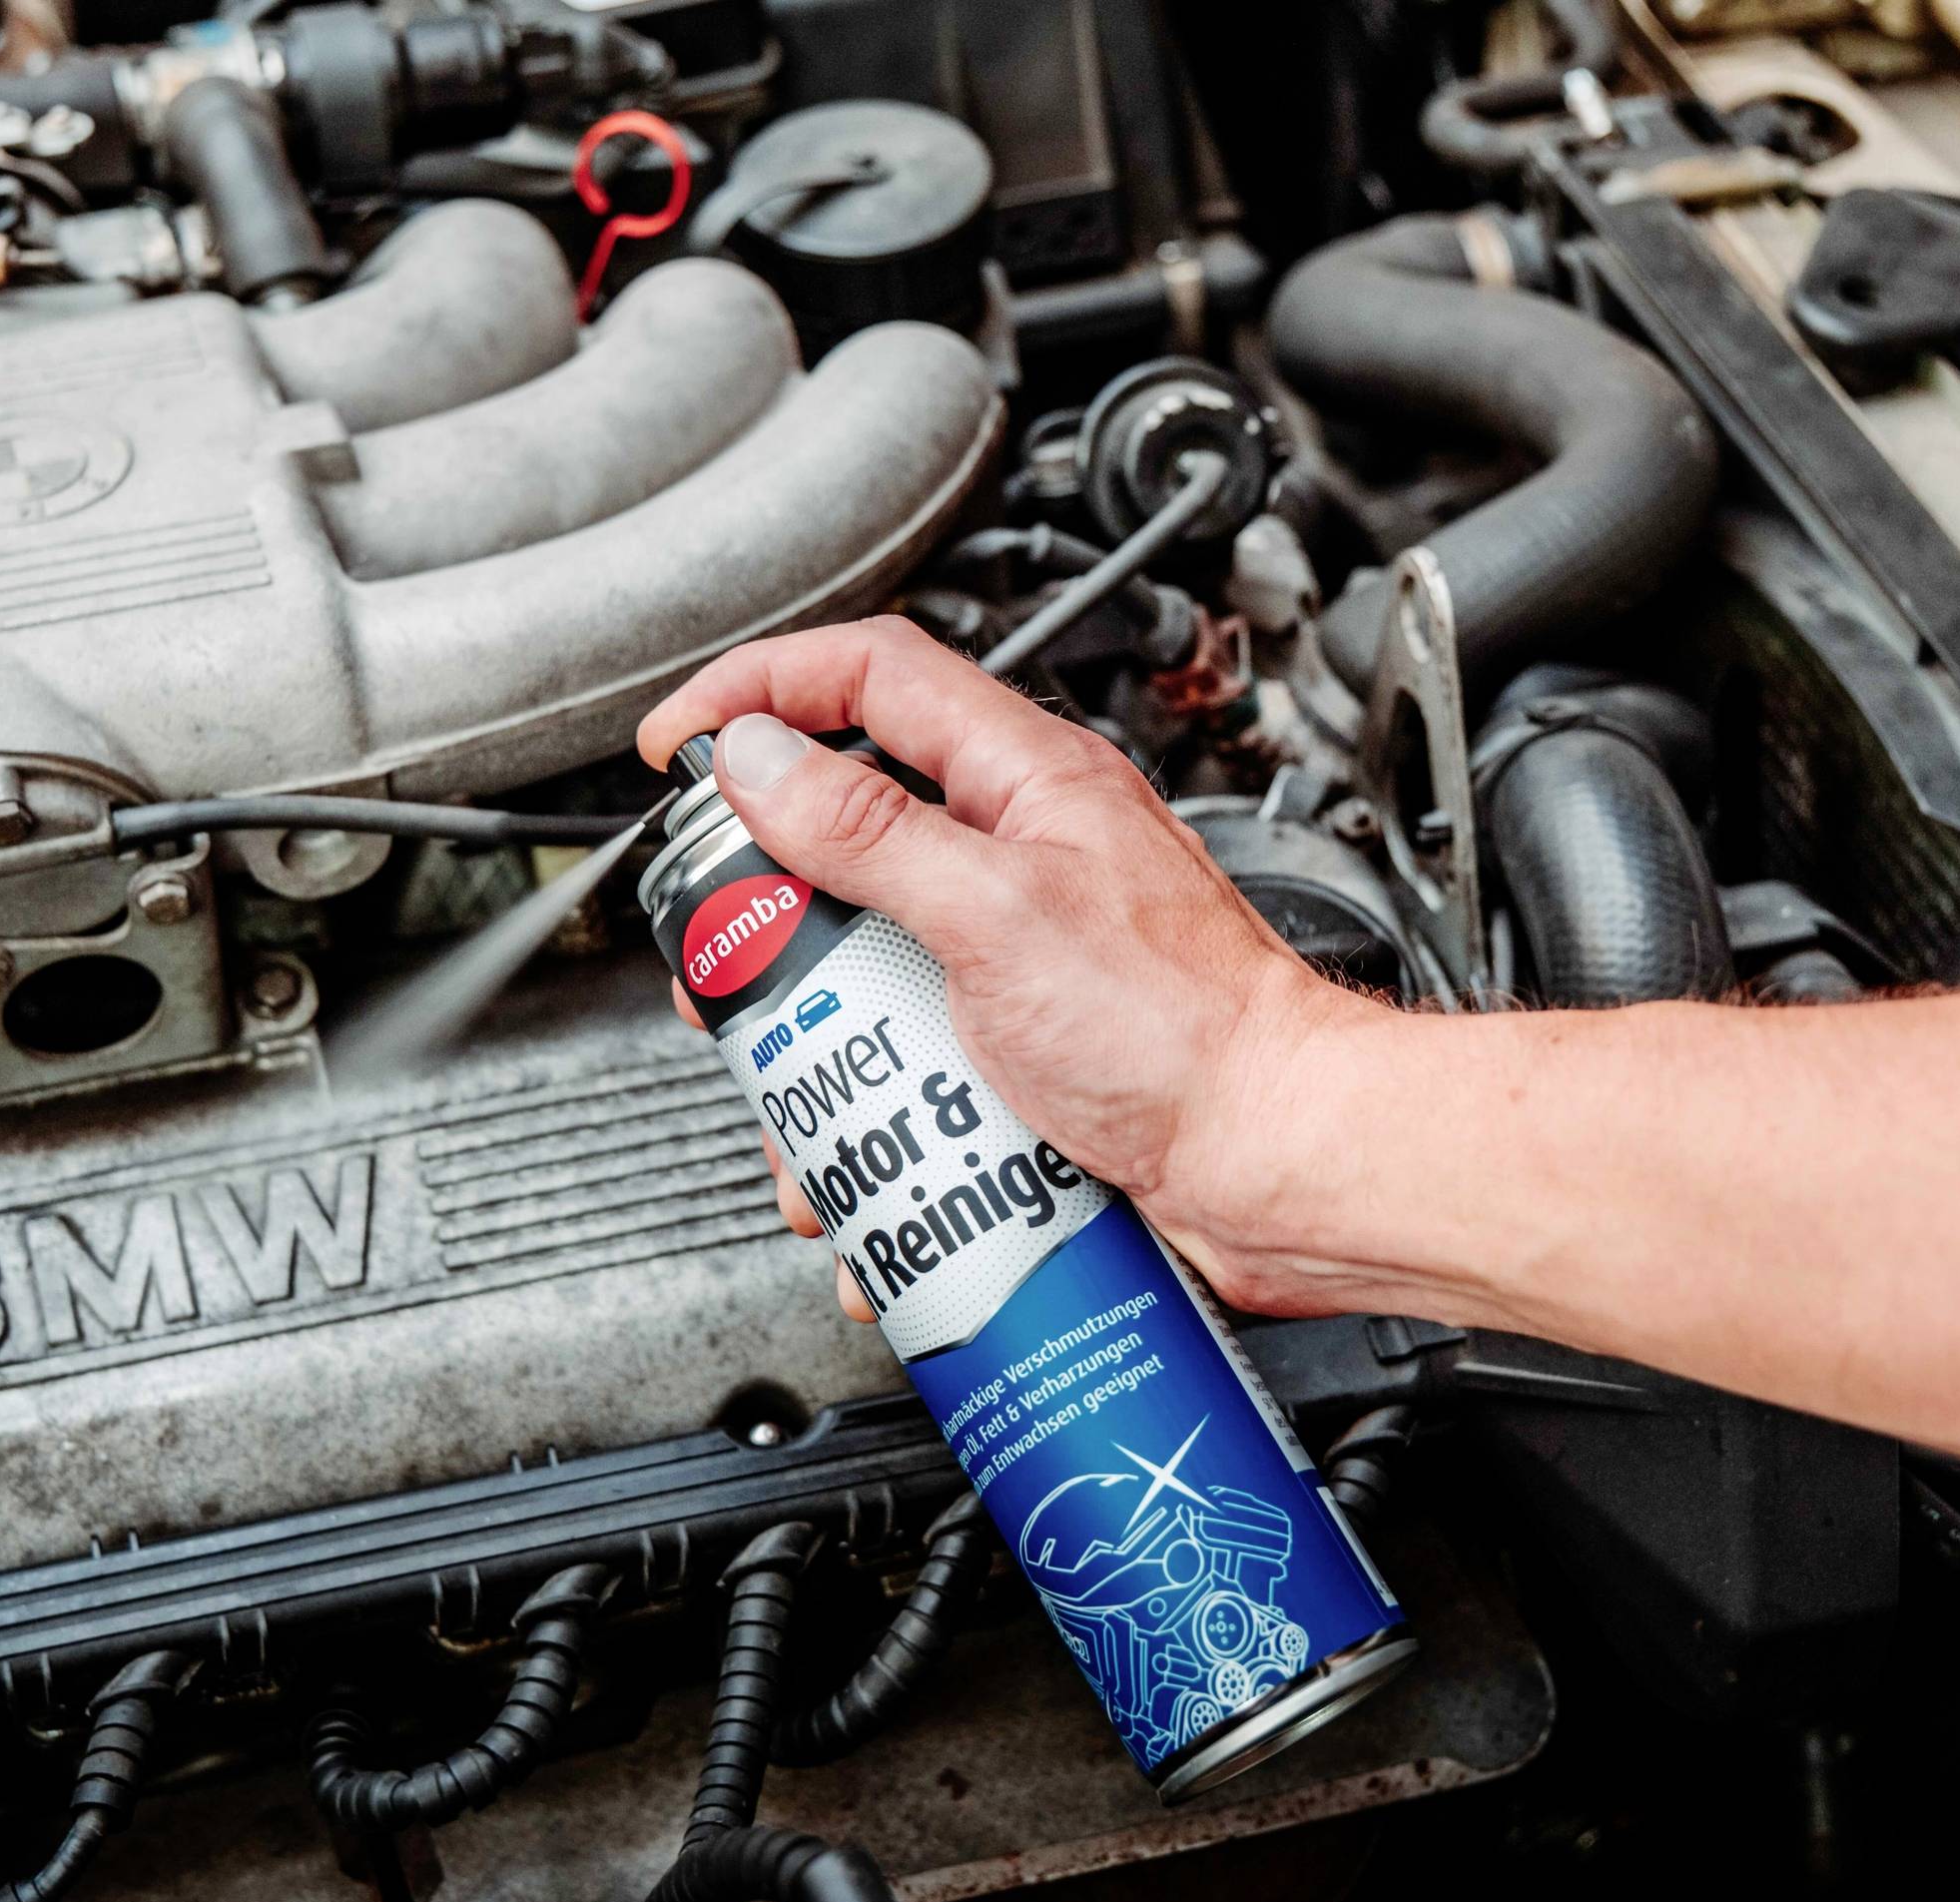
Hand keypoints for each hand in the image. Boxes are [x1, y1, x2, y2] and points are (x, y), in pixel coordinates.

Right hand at [638, 616, 1402, 1320]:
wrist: (1280, 1160)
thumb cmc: (1188, 1033)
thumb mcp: (996, 914)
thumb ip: (872, 832)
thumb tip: (762, 760)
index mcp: (1024, 779)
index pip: (869, 676)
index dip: (760, 687)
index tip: (679, 742)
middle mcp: (1022, 849)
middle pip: (847, 830)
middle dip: (769, 904)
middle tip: (727, 957)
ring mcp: (1023, 946)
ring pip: (868, 959)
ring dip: (819, 1037)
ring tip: (806, 1094)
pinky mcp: (1027, 1038)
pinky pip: (915, 1055)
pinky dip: (877, 1112)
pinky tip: (875, 1168)